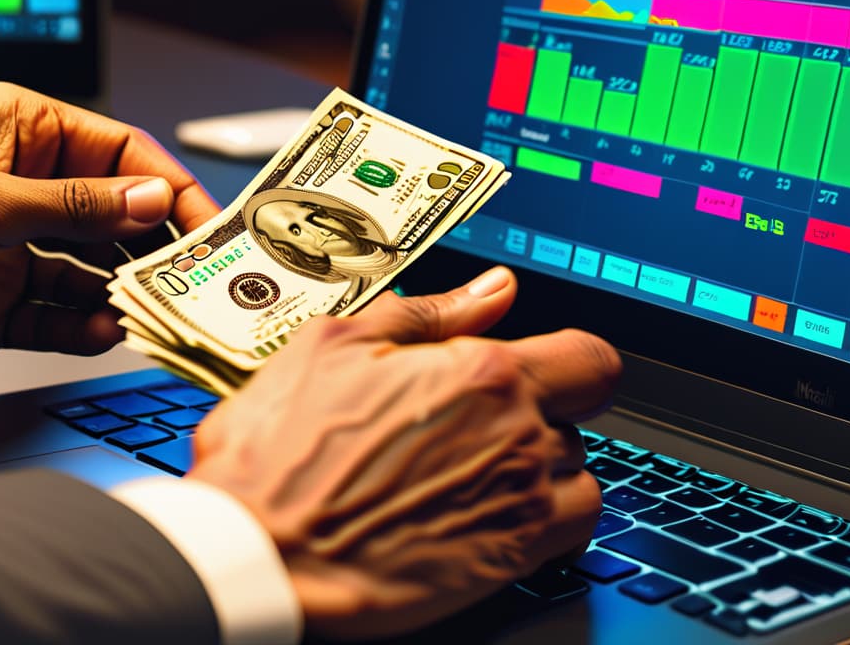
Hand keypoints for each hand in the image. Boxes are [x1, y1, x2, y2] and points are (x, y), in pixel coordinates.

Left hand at [0, 82, 217, 368]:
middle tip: (192, 277)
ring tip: (147, 312)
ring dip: (120, 293)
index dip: (165, 185)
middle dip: (152, 247)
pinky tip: (98, 333)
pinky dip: (80, 327)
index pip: (118, 152)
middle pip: (114, 216)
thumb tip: (150, 199)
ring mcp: (13, 249)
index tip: (208, 221)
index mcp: (21, 133)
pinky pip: (57, 316)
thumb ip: (74, 207)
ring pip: (92, 272)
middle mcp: (24, 189)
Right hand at [187, 267, 620, 639]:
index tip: (543, 366)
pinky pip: (574, 529)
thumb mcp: (335, 345)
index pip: (590, 358)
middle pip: (581, 415)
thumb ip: (428, 313)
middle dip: (538, 410)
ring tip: (471, 467)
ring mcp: (516, 502)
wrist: (259, 552)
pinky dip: (549, 516)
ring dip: (540, 465)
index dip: (570, 360)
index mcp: (481, 373)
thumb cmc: (280, 453)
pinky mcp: (509, 561)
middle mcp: (515, 436)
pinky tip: (492, 508)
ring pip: (577, 471)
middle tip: (474, 420)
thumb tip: (494, 289)